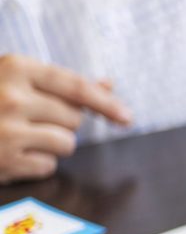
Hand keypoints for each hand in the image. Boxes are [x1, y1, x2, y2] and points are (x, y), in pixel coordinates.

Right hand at [0, 54, 131, 183]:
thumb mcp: (14, 78)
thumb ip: (60, 83)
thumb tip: (108, 84)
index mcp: (16, 67)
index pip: (77, 87)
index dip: (107, 103)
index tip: (126, 117)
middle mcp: (12, 97)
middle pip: (74, 119)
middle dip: (61, 122)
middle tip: (31, 119)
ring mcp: (7, 130)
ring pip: (66, 144)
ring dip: (52, 144)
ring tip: (21, 135)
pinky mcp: (5, 160)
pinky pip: (48, 166)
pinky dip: (36, 163)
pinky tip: (13, 152)